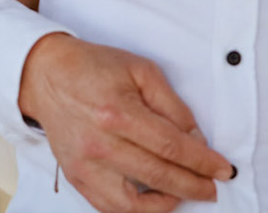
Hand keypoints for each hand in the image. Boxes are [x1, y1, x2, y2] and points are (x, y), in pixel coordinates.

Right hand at [19, 33, 232, 211]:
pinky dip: (136, 211)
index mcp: (118, 113)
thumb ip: (171, 105)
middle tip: (213, 187)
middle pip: (159, 176)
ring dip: (167, 203)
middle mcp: (100, 143)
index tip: (222, 168)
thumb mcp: (140, 71)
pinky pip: (109, 207)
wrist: (45, 74)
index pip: (172, 147)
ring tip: (185, 195)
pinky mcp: (76, 176)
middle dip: (194, 185)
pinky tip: (154, 201)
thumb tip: (195, 139)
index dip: (203, 161)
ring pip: (134, 203)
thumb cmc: (94, 67)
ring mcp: (85, 164)